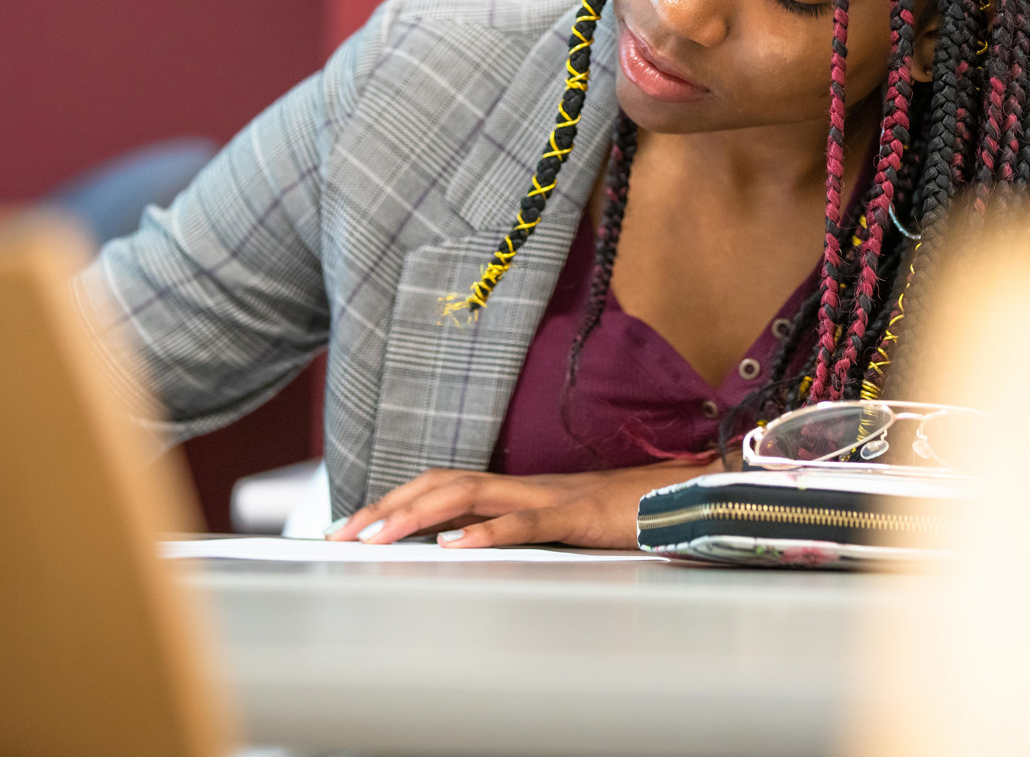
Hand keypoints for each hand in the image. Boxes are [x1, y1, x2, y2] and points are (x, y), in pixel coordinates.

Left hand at [326, 458, 717, 549]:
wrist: (684, 495)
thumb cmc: (624, 515)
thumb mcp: (559, 526)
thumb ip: (518, 529)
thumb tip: (466, 547)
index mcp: (517, 488)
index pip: (443, 485)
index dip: (395, 500)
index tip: (352, 523)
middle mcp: (524, 485)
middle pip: (442, 482)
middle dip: (389, 505)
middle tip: (345, 532)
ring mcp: (548, 496)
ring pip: (471, 494)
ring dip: (419, 514)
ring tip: (381, 535)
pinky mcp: (575, 515)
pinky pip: (525, 522)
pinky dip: (488, 533)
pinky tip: (456, 546)